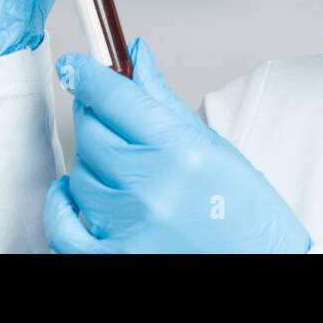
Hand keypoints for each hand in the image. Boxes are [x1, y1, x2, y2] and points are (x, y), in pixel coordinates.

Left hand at [45, 38, 311, 252]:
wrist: (261, 264)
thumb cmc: (247, 216)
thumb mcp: (214, 149)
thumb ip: (164, 103)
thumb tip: (137, 58)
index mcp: (182, 153)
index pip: (116, 98)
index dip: (89, 75)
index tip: (76, 66)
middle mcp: (152, 190)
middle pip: (92, 133)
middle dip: (96, 116)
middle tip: (110, 114)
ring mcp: (130, 228)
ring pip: (79, 175)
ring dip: (92, 163)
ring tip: (121, 165)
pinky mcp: (114, 259)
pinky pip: (63, 229)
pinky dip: (61, 207)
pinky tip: (70, 193)